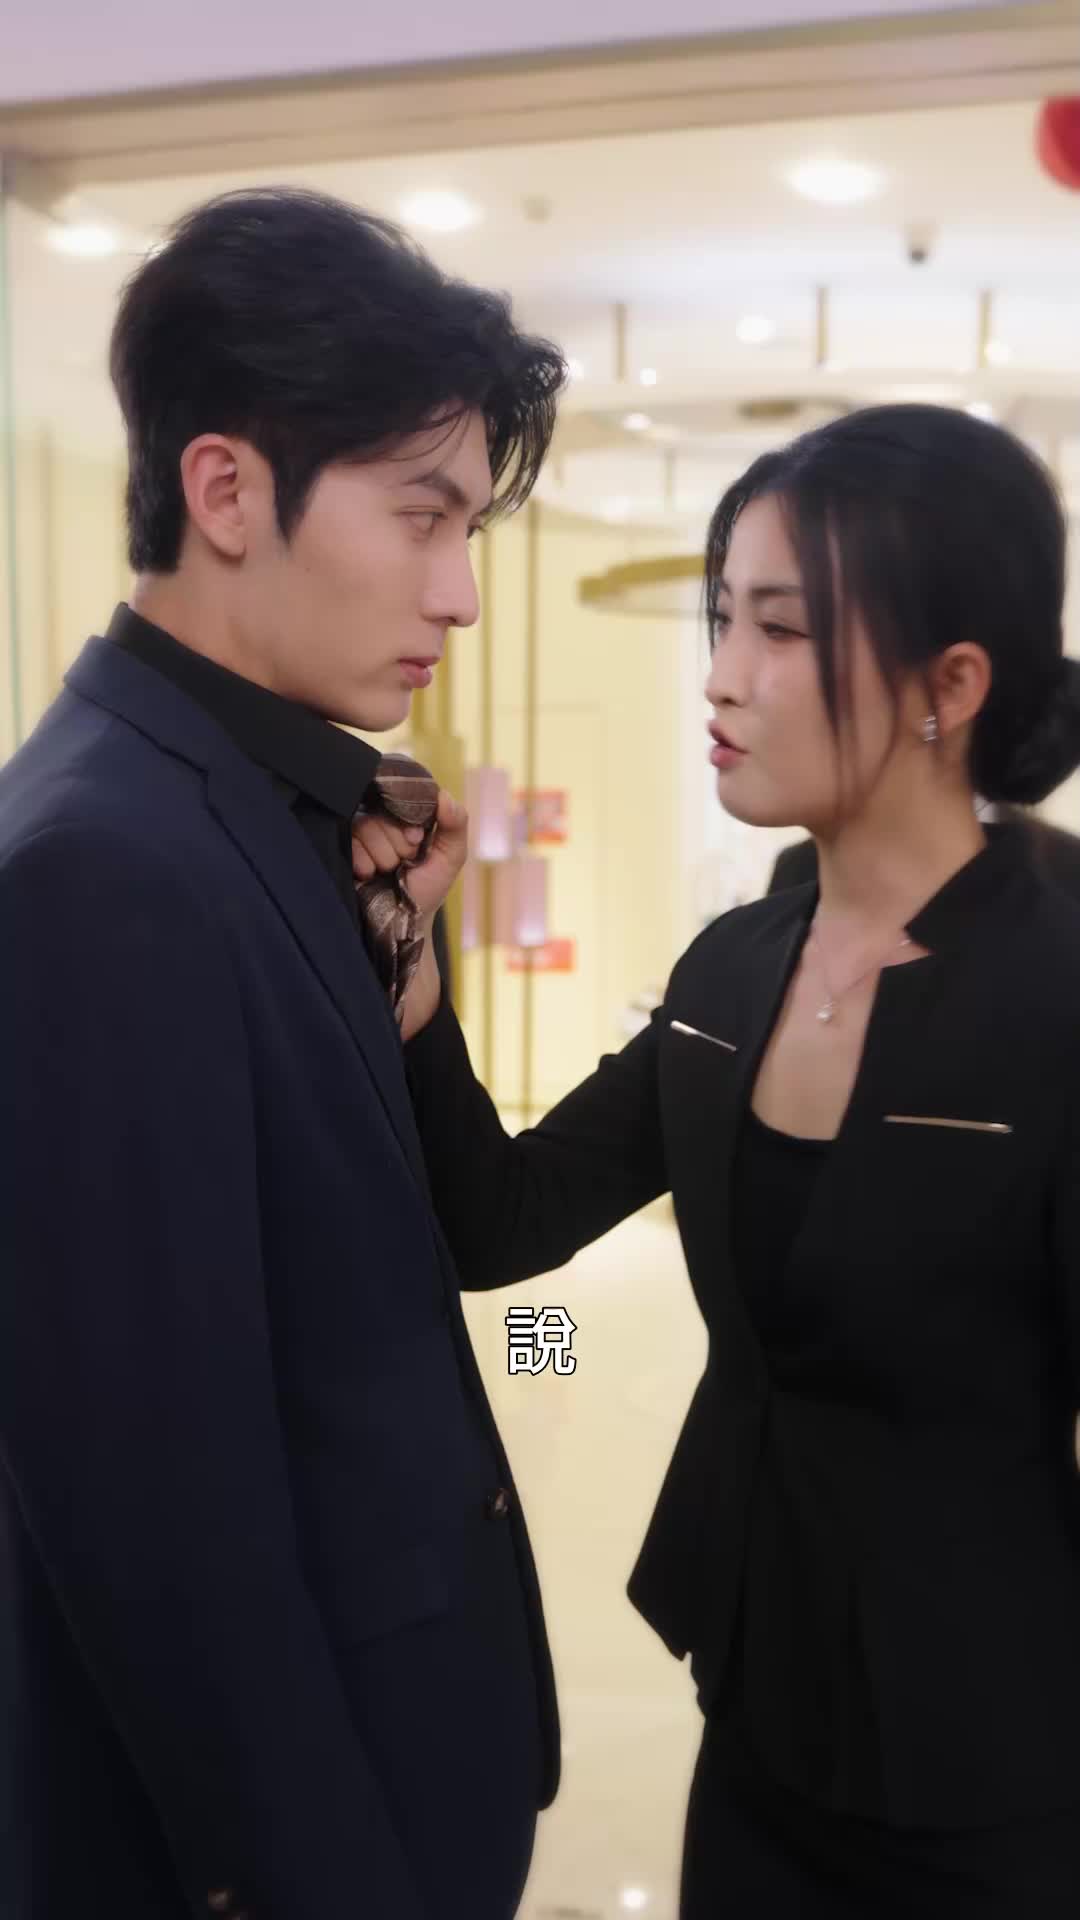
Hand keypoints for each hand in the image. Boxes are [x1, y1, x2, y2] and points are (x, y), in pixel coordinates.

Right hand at [350, 788, 468, 919]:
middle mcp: (382, 819)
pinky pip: (349, 841)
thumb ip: (456, 824)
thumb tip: (444, 794)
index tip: (418, 840)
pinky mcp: (343, 848)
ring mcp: (361, 834)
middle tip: (405, 861)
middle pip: (383, 812)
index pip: (403, 796)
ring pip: (365, 825)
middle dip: (398, 844)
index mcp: (408, 816)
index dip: (410, 820)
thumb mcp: (451, 857)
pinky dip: (364, 862)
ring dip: (383, 856)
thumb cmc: (428, 887)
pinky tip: (371, 874)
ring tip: (388, 871)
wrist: (404, 921)